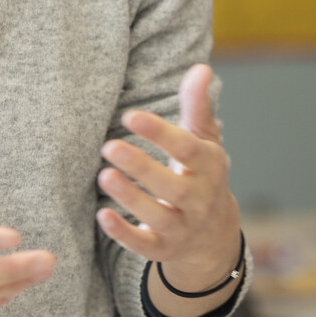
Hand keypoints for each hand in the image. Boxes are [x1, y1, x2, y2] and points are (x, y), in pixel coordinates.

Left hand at [97, 64, 242, 290]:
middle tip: (108, 146)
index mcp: (208, 166)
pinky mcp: (164, 249)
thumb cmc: (201, 174)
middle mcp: (199, 199)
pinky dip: (124, 234)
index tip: (130, 116)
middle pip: (172, 186)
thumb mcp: (204, 140)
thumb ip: (197, 106)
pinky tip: (101, 216)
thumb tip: (201, 67)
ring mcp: (183, 227)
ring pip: (158, 216)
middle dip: (141, 167)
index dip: (160, 133)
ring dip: (130, 198)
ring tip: (103, 176)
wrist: (214, 235)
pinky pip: (145, 245)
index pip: (187, 149)